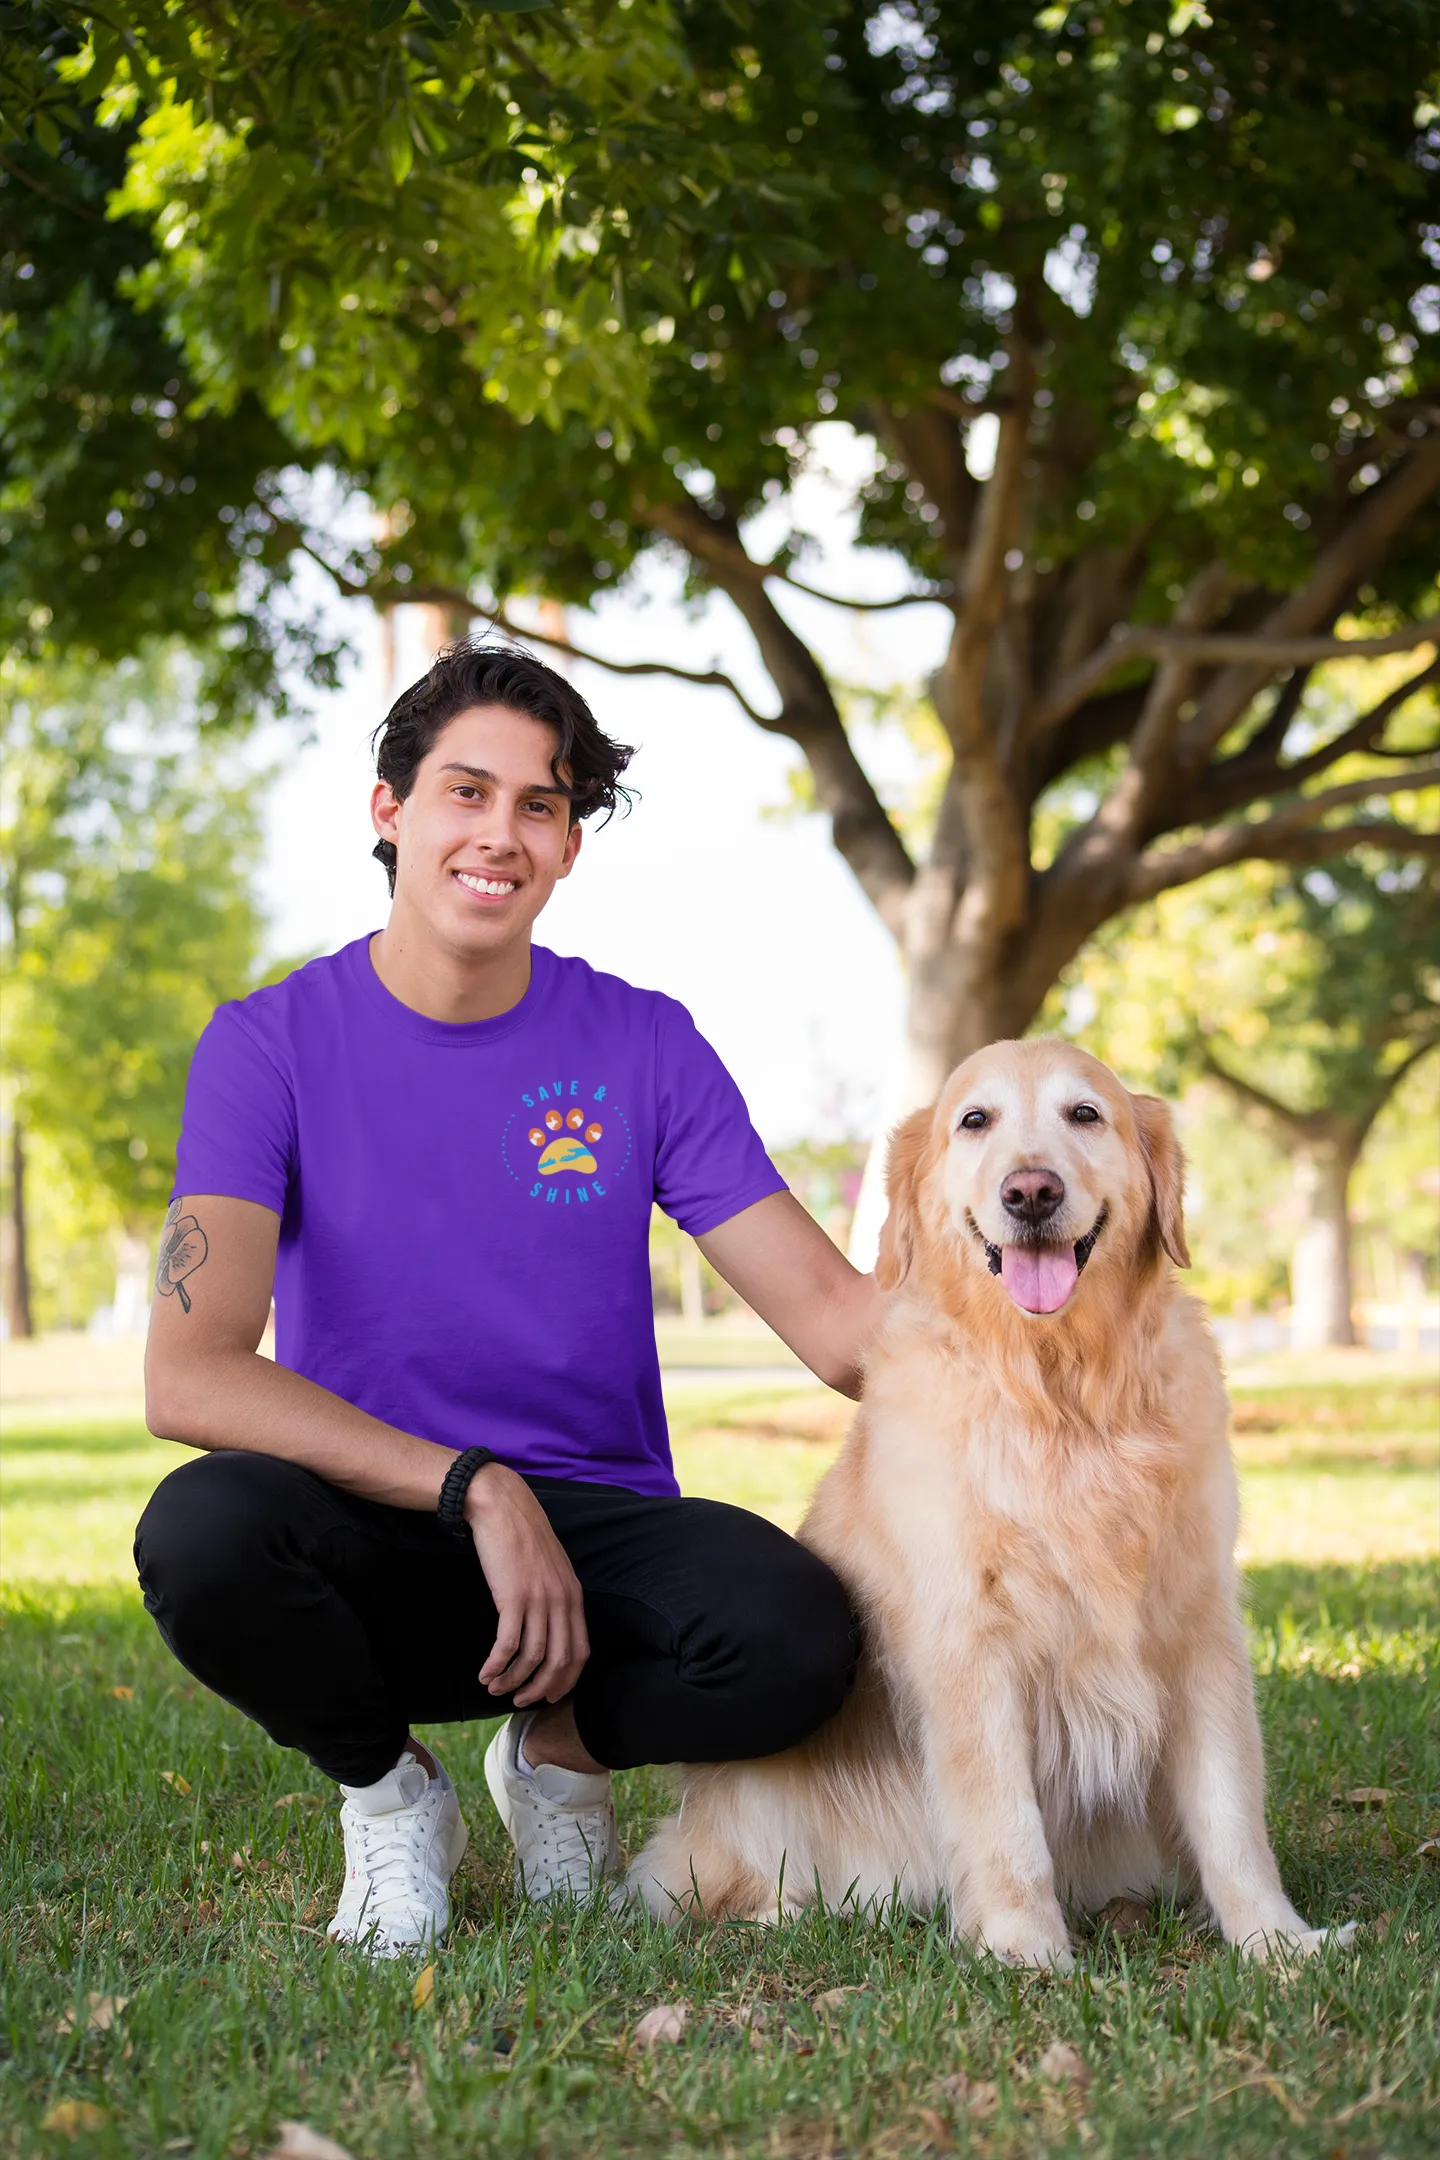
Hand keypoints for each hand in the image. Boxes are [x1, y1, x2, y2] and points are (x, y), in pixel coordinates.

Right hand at [465, 1464, 589, 1707]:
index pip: (580, 1651)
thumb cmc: (522, 1536)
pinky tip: (485, 1673)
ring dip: (513, 1680)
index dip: (566, 1680)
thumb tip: (550, 1628)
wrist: (502, 1506)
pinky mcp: (512, 1597)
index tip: (549, 1695)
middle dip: (540, 1689)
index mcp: (574, 1595)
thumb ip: (556, 1595)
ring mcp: (538, 1599)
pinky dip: (496, 1665)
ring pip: (532, 1658)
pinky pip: (507, 1645)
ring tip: (495, 1688)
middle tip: (520, 1700)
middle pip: (559, 1662)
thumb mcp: (551, 1567)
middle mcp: (561, 1601)